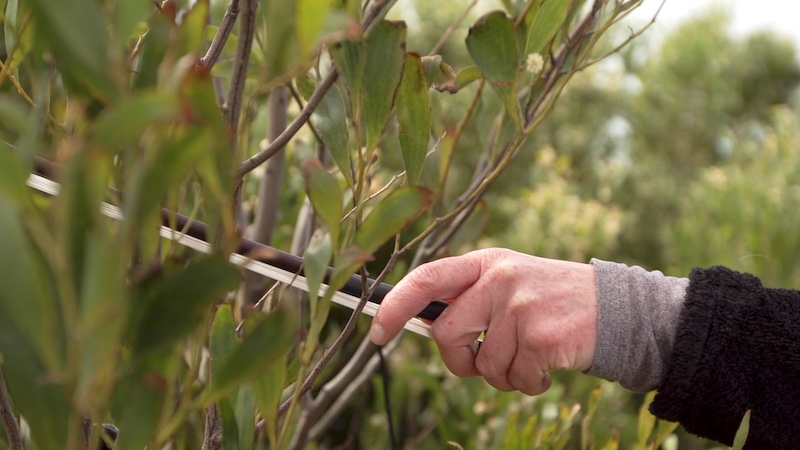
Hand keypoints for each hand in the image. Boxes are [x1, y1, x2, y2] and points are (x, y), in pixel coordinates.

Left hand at [370, 248, 597, 395]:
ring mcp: (520, 307)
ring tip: (531, 354)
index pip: (426, 279)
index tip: (377, 333)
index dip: (395, 306)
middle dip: (460, 360)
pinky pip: (515, 380)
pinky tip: (548, 364)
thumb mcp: (508, 283)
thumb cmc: (549, 302)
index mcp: (486, 263)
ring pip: (483, 366)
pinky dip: (529, 384)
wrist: (615, 309)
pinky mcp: (541, 337)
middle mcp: (499, 279)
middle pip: (446, 334)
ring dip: (504, 375)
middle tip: (482, 361)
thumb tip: (415, 323)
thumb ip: (468, 298)